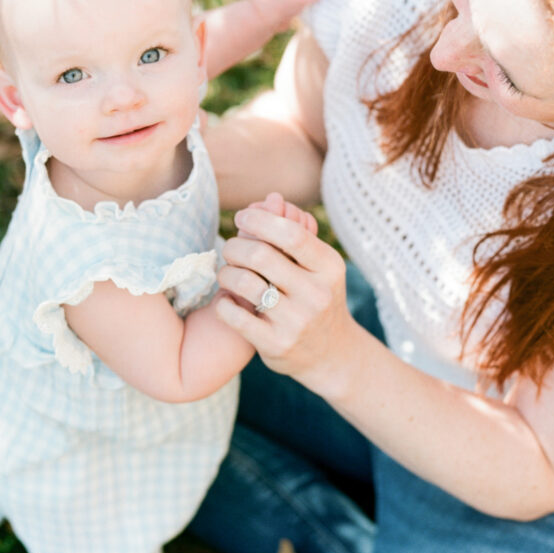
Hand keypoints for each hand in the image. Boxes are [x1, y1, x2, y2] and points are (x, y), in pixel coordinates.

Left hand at [215, 193, 348, 373]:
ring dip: (226, 274)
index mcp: (330, 267)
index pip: (291, 233)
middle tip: (230, 250)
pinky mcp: (275, 344)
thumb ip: (294, 233)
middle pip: (260, 255)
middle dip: (235, 247)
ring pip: (243, 283)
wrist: (332, 354)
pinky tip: (227, 301)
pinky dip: (222, 304)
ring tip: (228, 275)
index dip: (259, 220)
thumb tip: (271, 199)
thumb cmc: (316, 298)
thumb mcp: (317, 267)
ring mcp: (296, 321)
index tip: (242, 218)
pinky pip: (232, 315)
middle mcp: (317, 293)